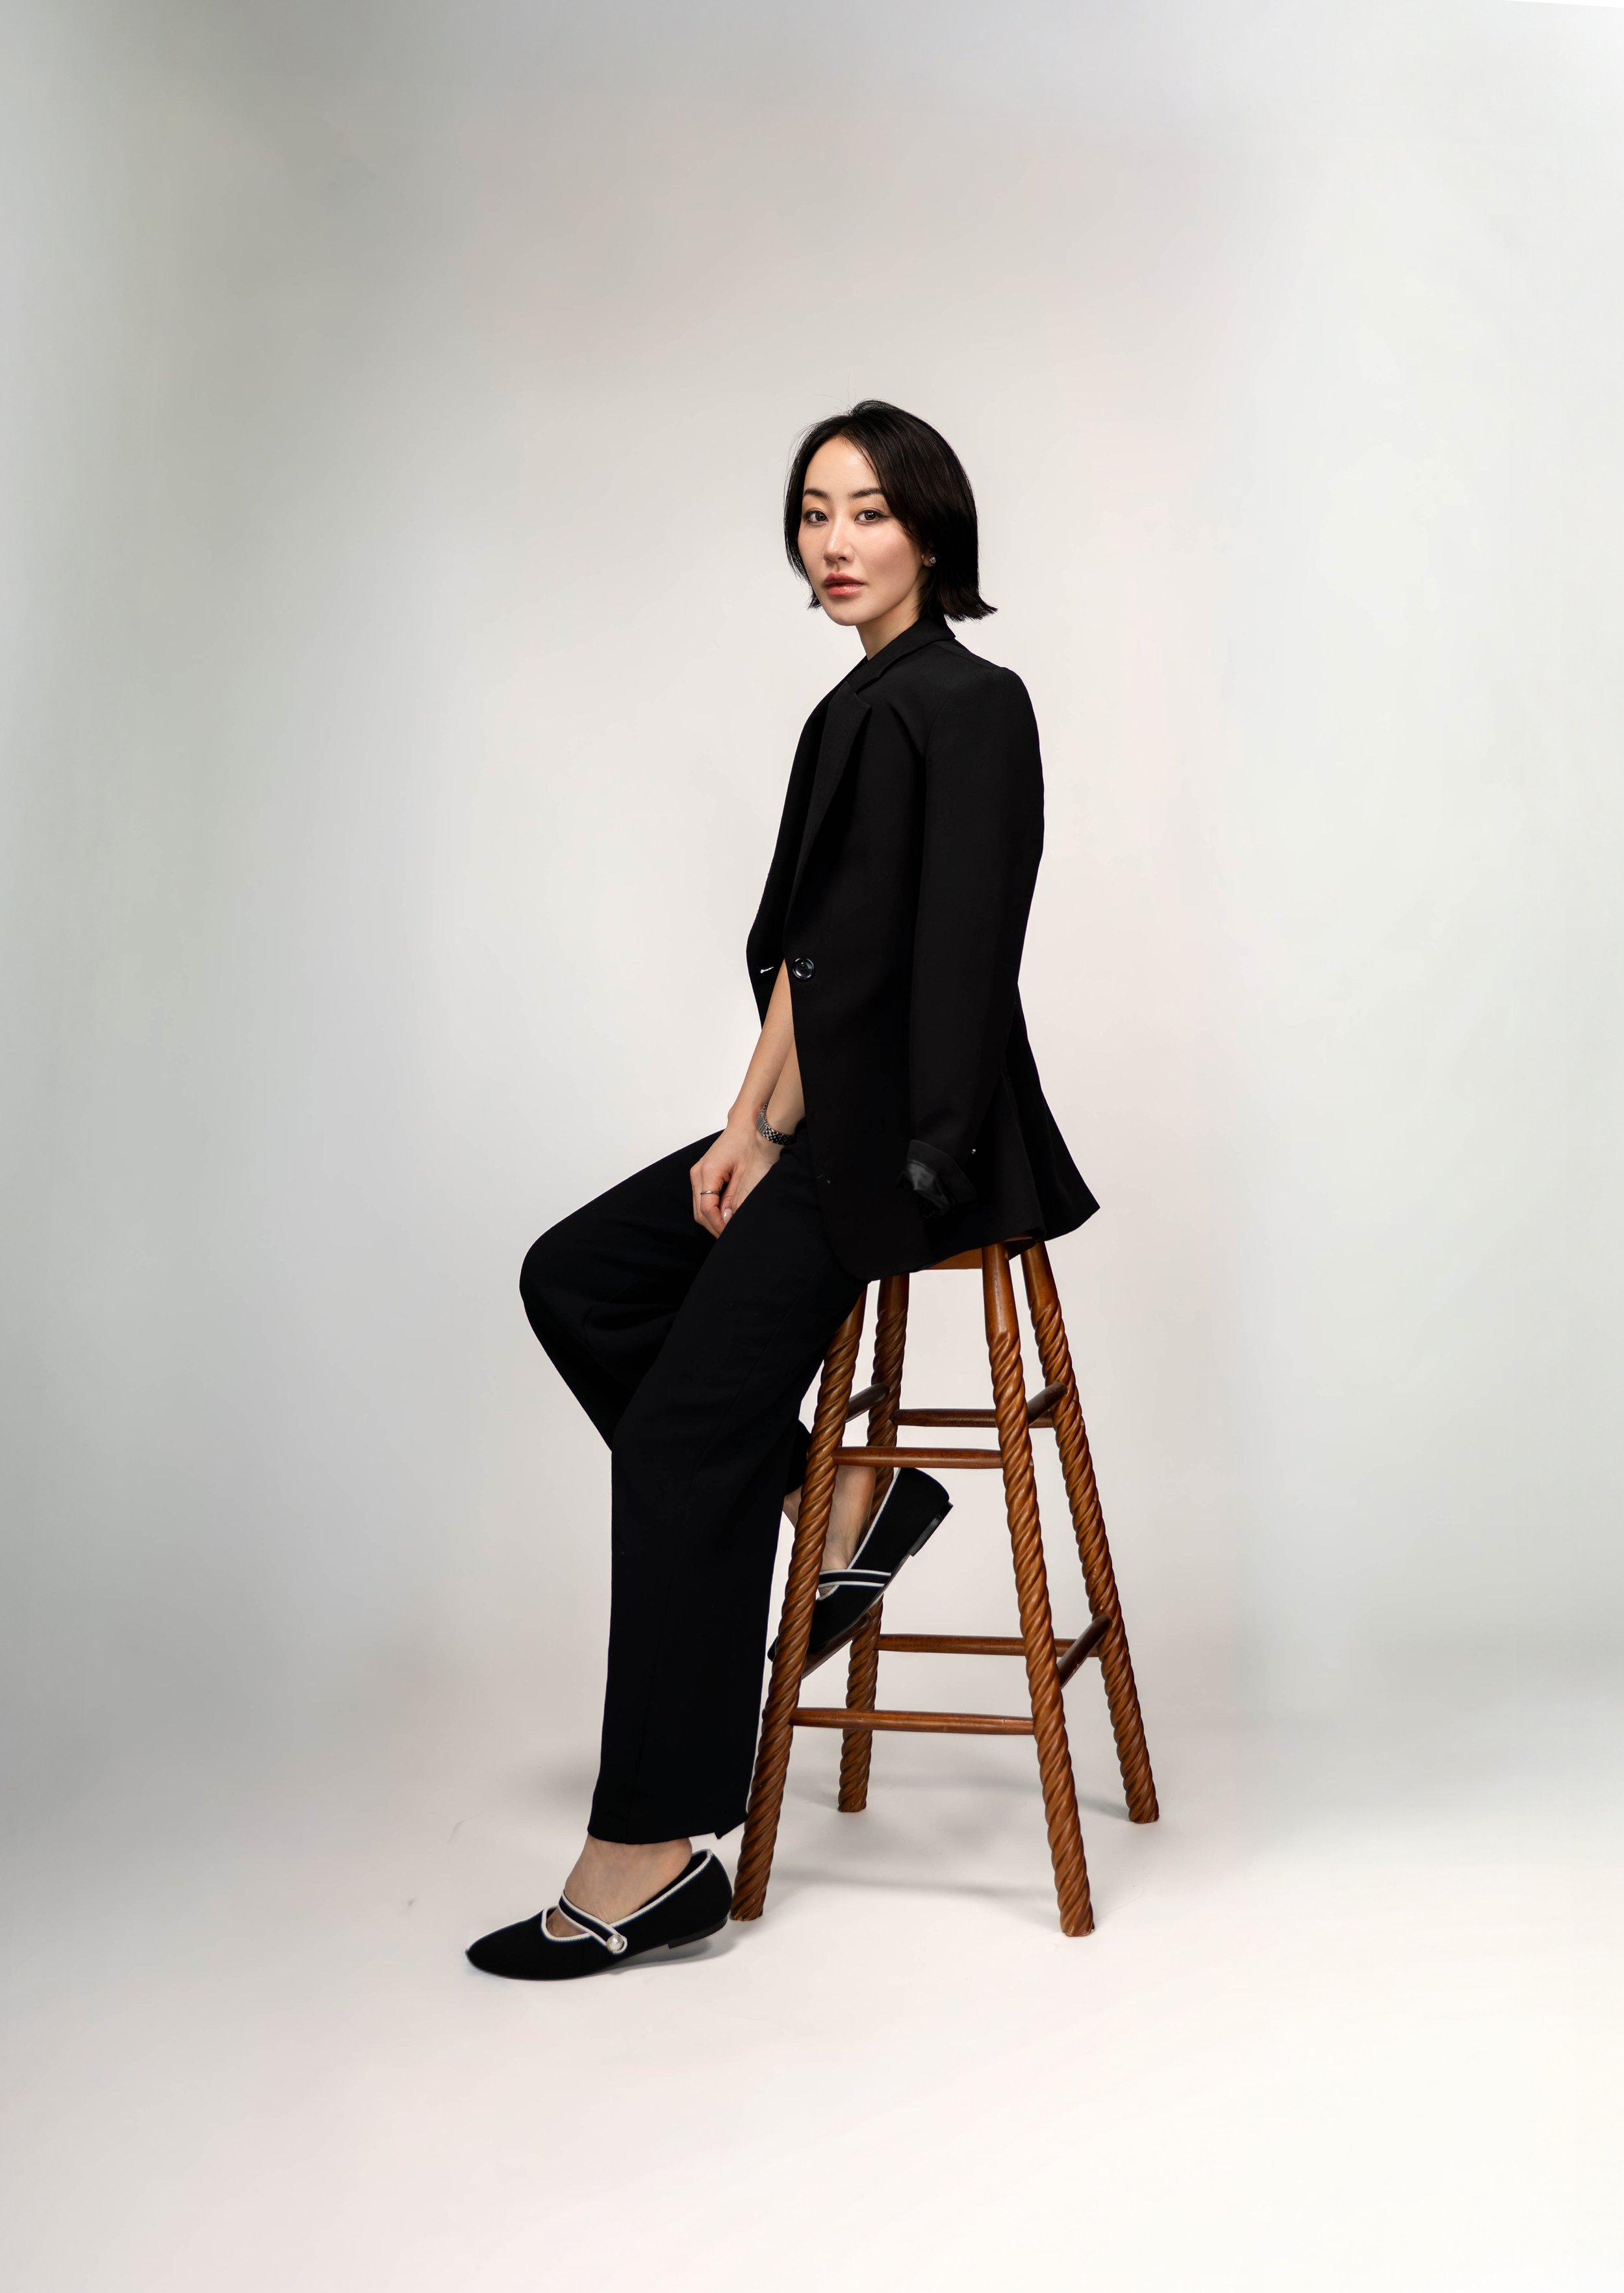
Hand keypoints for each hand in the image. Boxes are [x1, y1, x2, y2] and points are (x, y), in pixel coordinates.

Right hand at [691, 1117, 779, 1237]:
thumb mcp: (746, 1174)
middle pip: (699, 1212)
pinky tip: (727, 1215)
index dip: (718, 1225)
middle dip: (714, 1226)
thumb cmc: (748, 1143)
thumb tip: (728, 1220)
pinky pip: (702, 1199)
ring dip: (713, 1220)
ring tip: (731, 1228)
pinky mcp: (701, 1175)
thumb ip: (736, 1198)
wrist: (745, 1126)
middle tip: (731, 1236)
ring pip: (699, 1208)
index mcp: (708, 1171)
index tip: (730, 1235)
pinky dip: (712, 1210)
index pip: (707, 1209)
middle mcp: (697, 1173)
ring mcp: (697, 1174)